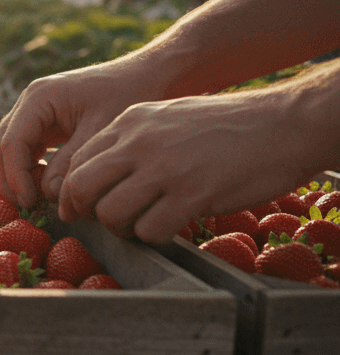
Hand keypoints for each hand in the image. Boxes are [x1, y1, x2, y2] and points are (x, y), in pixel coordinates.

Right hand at [0, 57, 166, 208]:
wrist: (145, 76)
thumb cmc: (127, 95)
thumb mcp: (100, 131)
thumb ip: (71, 163)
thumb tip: (46, 195)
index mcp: (38, 98)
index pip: (11, 144)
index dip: (15, 178)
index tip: (30, 204)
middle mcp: (28, 103)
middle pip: (0, 147)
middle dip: (9, 180)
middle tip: (27, 209)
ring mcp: (33, 113)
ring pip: (7, 151)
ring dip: (16, 178)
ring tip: (37, 202)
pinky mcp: (43, 125)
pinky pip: (24, 151)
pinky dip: (28, 172)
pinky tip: (46, 189)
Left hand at [57, 87, 320, 242]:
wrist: (281, 124)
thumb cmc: (225, 126)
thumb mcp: (167, 117)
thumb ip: (132, 141)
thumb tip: (100, 176)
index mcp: (130, 122)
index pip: (78, 161)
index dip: (72, 191)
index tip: (78, 208)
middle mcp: (140, 143)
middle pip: (81, 187)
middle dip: (83, 212)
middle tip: (100, 224)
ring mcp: (165, 168)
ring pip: (110, 213)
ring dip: (122, 229)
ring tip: (141, 225)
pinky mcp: (192, 194)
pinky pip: (151, 230)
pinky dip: (155, 236)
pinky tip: (171, 226)